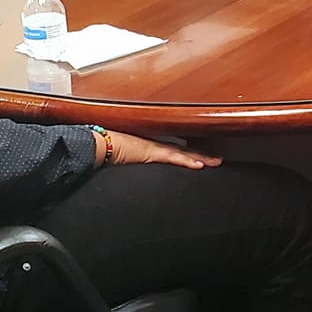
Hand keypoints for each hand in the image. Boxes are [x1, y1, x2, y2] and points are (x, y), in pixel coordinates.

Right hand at [104, 130, 221, 170]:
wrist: (93, 144)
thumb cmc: (103, 150)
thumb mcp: (122, 158)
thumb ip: (130, 161)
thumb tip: (132, 168)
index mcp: (148, 145)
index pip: (174, 149)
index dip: (189, 153)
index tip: (203, 157)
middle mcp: (153, 143)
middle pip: (183, 149)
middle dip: (201, 154)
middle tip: (217, 159)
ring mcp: (153, 146)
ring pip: (182, 152)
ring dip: (200, 157)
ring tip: (216, 162)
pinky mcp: (149, 151)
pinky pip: (172, 157)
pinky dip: (186, 161)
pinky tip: (199, 165)